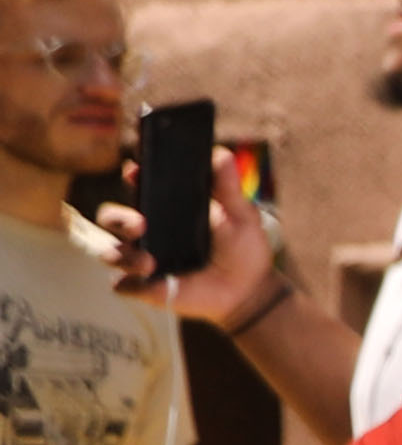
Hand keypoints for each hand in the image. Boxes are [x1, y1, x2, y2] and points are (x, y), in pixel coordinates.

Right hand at [94, 185, 282, 337]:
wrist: (248, 291)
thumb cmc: (242, 248)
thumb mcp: (240, 215)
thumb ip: (228, 187)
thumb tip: (222, 154)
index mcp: (165, 207)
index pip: (138, 186)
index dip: (132, 176)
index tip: (136, 171)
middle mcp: (146, 231)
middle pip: (111, 217)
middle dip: (118, 217)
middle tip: (140, 224)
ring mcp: (142, 258)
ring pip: (110, 251)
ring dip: (121, 255)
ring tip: (149, 262)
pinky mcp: (145, 286)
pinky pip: (122, 285)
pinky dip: (129, 283)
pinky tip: (147, 281)